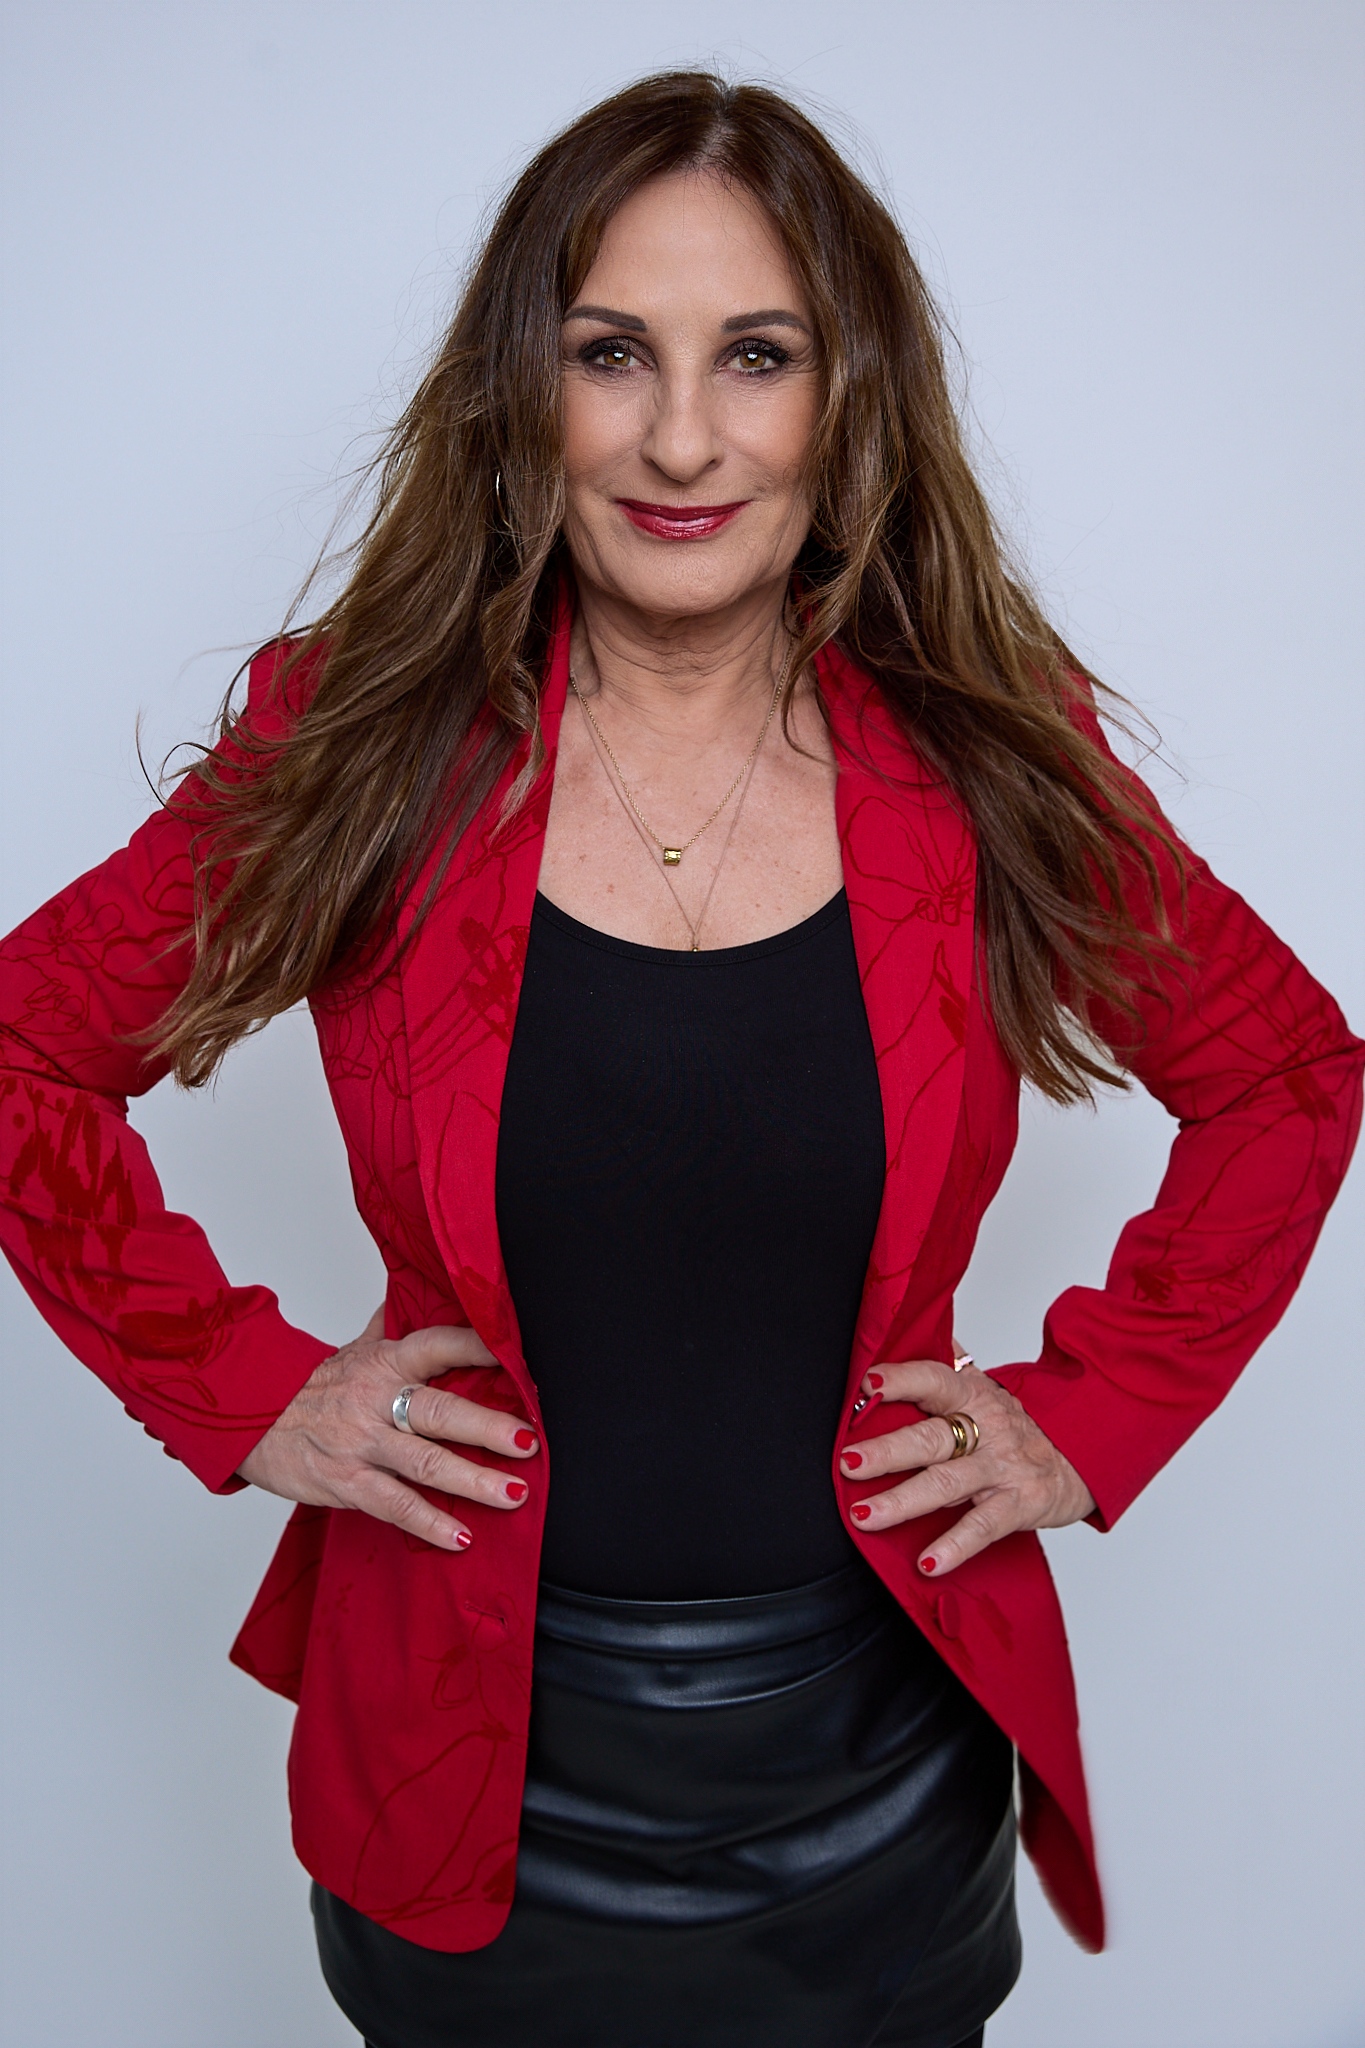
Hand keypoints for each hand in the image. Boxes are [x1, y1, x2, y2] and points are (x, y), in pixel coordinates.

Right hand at [238, 1309, 538, 1551]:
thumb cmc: (308, 1387)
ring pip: (424, 1462)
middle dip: (487, 1427)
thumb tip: (412, 1290)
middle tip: (529, 1441)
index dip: (477, 1346)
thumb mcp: (350, 1349)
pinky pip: (394, 1504)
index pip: (437, 1345)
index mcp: (384, 1361)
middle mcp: (376, 1399)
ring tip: (513, 1494)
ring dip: (472, 1480)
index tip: (517, 1354)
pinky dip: (428, 1522)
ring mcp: (362, 1444)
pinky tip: (460, 1537)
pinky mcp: (346, 1482)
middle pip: (439, 1410)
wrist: (247, 1419)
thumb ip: (388, 1326)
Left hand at [839, 1357, 1094, 1575]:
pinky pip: (983, 1527)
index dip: (901, 1379)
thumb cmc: (1015, 1426)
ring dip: (903, 1501)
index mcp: (973, 1394)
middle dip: (888, 1450)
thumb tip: (913, 1319)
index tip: (867, 1383)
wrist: (1081, 1456)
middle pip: (932, 1437)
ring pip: (948, 1483)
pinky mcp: (1018, 1505)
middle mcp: (986, 1428)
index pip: (934, 1378)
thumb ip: (947, 1358)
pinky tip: (927, 1562)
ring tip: (864, 1515)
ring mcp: (1002, 1468)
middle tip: (848, 1462)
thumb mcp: (985, 1386)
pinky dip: (954, 1546)